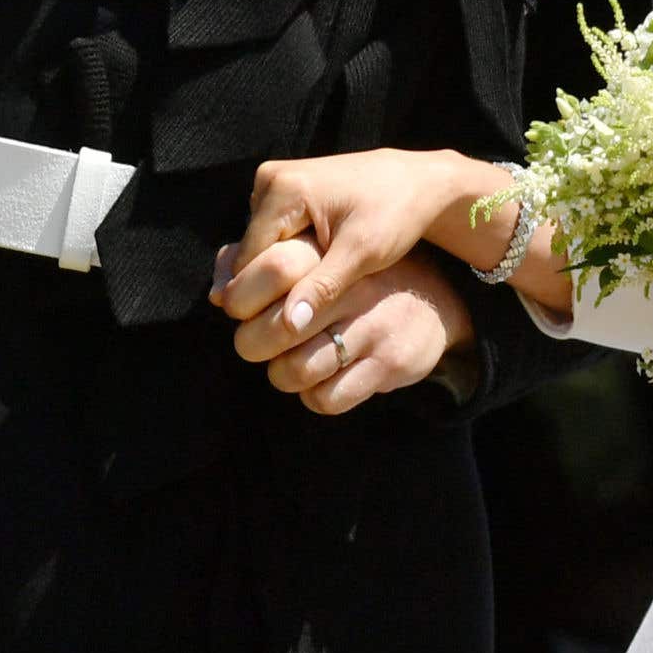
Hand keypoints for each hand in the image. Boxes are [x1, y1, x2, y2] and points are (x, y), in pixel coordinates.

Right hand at [210, 147, 469, 358]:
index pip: (248, 262)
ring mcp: (274, 181)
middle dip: (271, 285)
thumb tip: (289, 326)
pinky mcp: (284, 190)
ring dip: (279, 274)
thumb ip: (323, 287)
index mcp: (282, 188)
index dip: (264, 298)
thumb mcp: (363, 253)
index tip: (290, 323)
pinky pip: (271, 236)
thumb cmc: (397, 213)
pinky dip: (287, 258)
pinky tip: (312, 274)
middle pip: (250, 254)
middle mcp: (269, 179)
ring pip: (258, 248)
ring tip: (312, 291)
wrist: (419, 182)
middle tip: (303, 310)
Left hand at [237, 246, 480, 411]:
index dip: (242, 296)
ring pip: (296, 369)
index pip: (272, 267)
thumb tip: (217, 293)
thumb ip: (264, 263)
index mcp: (333, 254)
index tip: (240, 309)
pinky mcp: (388, 364)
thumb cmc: (355, 279)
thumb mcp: (319, 255)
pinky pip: (326, 398)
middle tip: (256, 344)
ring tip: (289, 364)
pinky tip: (319, 381)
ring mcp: (373, 327)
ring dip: (281, 374)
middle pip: (277, 327)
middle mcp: (355, 287)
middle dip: (252, 344)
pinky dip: (313, 396)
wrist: (435, 303)